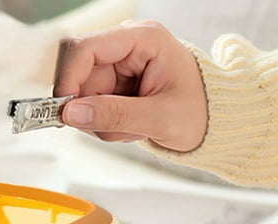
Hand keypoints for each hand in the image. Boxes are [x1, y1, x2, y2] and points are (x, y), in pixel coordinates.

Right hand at [53, 20, 207, 151]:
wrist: (213, 122)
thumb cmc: (199, 112)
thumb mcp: (159, 118)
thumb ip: (114, 115)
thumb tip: (72, 113)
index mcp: (143, 39)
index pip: (87, 49)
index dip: (69, 79)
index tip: (65, 111)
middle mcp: (126, 48)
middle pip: (82, 77)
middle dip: (93, 110)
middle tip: (117, 130)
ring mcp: (119, 68)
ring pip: (84, 98)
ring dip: (102, 123)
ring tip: (134, 129)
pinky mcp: (115, 86)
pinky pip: (92, 109)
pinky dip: (106, 125)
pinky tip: (130, 127)